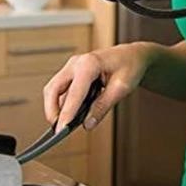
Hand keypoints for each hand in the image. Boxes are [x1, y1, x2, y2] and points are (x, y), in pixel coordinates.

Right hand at [43, 42, 158, 131]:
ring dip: (55, 107)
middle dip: (51, 110)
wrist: (133, 55)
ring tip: (64, 125)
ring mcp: (73, 66)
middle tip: (58, 130)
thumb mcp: (121, 88)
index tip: (61, 131)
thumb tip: (88, 124)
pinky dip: (62, 103)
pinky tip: (70, 115)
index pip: (73, 93)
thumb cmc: (130, 66)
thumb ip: (103, 106)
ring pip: (54, 89)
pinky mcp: (72, 72)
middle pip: (53, 88)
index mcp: (89, 64)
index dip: (66, 114)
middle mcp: (77, 63)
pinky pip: (60, 89)